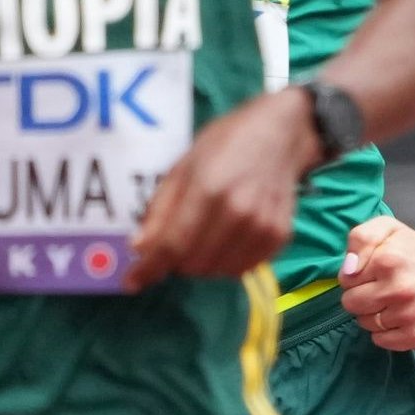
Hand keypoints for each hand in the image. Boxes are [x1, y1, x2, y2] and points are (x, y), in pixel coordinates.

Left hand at [129, 88, 315, 285]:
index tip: (133, 282)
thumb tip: (140, 248)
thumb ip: (161, 209)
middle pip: (193, 264)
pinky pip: (242, 269)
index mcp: (209, 190)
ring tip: (205, 234)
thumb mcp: (183, 166)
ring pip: (217, 271)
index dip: (149, 268)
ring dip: (202, 261)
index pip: (173, 246)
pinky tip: (227, 237)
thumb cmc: (227, 142)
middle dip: (176, 258)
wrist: (281, 133)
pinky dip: (227, 261)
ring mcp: (262, 228)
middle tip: (179, 237)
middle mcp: (239, 213)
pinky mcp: (279, 237)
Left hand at [337, 212, 414, 350]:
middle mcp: (401, 290)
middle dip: (361, 296)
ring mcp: (412, 316)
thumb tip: (348, 272)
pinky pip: (383, 341)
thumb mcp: (385, 228)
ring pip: (366, 324)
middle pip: (351, 305)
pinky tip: (400, 316)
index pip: (346, 281)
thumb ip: (359, 240)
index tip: (373, 272)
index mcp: (388, 261)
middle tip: (381, 287)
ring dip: (374, 314)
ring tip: (393, 300)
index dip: (357, 276)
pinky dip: (387, 332)